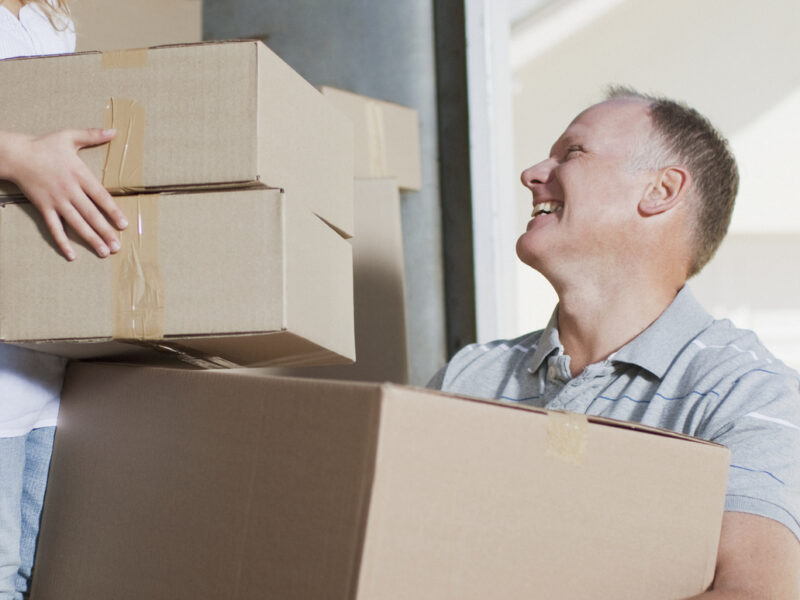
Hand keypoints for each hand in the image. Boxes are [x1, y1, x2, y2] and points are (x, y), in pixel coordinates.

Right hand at [0, 128, 127, 260]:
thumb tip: (114, 131)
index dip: (113, 211)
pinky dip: (62, 242)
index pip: (100, 196)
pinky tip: (72, 255)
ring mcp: (56, 201)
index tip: (124, 224)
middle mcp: (69, 190)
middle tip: (118, 247)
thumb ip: (92, 135)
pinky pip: (54, 228)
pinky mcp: (43, 208)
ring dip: (91, 239)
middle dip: (105, 231)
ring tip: (104, 252)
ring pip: (76, 224)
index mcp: (79, 174)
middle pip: (91, 214)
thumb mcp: (69, 136)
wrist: (16, 155)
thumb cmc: (45, 145)